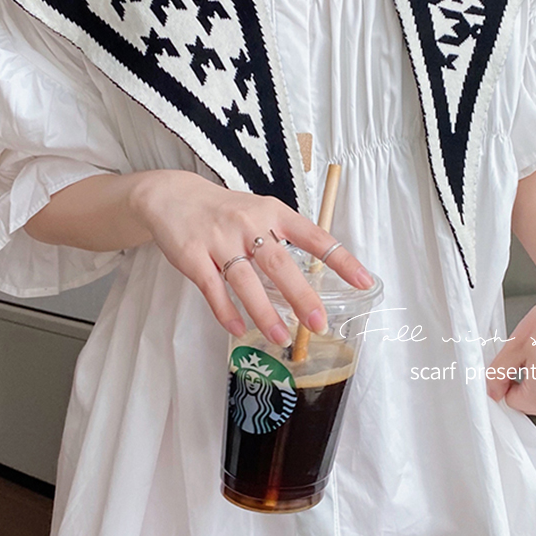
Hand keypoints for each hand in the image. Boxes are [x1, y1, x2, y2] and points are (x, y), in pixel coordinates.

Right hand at [129, 169, 373, 345]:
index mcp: (272, 211)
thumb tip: (318, 271)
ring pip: (246, 282)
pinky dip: (227, 313)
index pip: (314, 235)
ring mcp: (219, 240)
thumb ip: (284, 236)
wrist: (172, 197)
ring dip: (265, 313)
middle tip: (319, 323)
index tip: (364, 281)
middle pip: (279, 263)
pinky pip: (213, 290)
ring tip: (282, 338)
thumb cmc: (225, 210)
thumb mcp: (260, 210)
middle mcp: (248, 224)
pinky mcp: (193, 257)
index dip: (340, 259)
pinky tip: (240, 331)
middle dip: (301, 296)